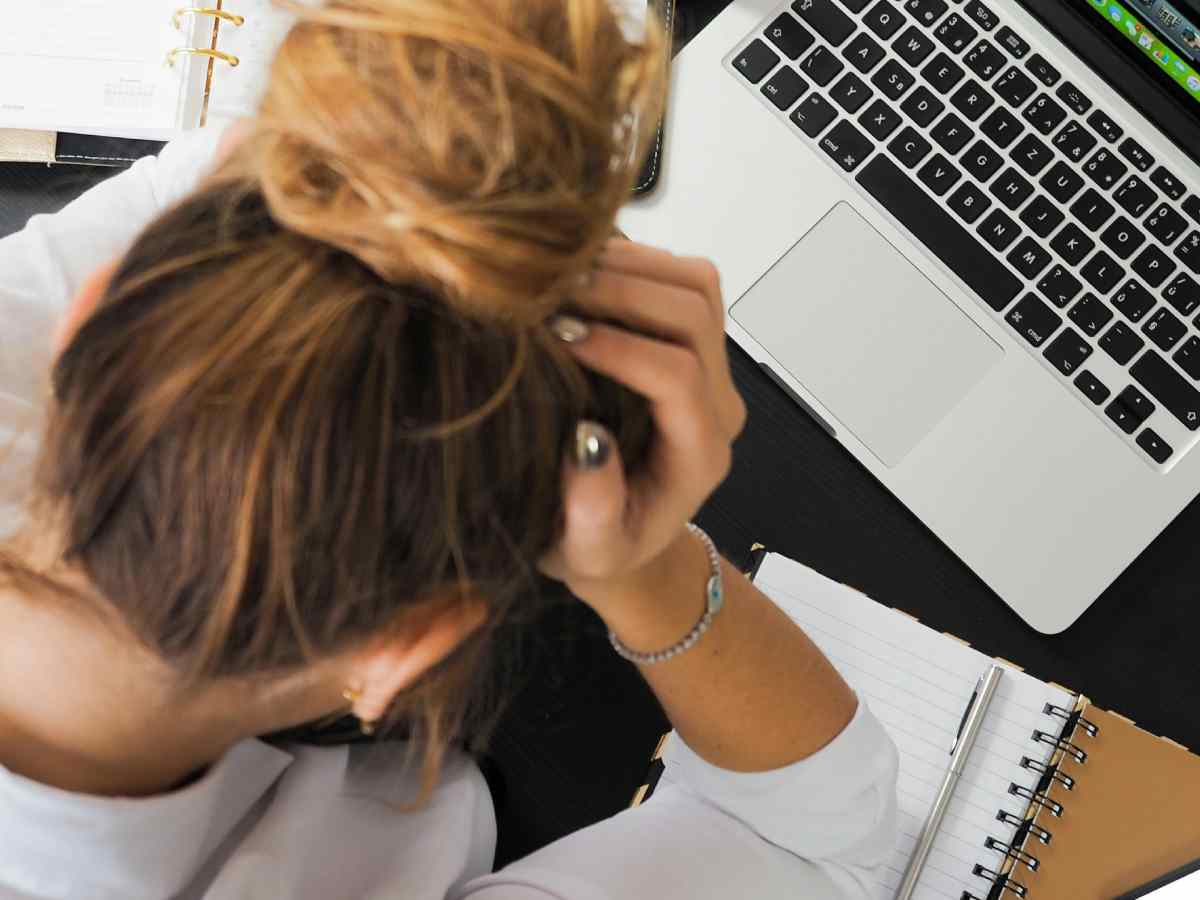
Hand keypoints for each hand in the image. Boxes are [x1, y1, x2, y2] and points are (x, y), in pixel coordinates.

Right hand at [540, 239, 745, 607]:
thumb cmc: (601, 547)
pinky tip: (577, 272)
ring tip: (560, 275)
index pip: (678, 376)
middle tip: (549, 292)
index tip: (557, 336)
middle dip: (622, 291)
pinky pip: (681, 279)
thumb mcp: (588, 551)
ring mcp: (711, 367)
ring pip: (696, 284)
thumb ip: (593, 511)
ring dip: (629, 266)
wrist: (624, 535)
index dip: (620, 347)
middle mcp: (718, 404)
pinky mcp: (693, 342)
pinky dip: (631, 260)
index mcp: (699, 454)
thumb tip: (587, 441)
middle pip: (694, 314)